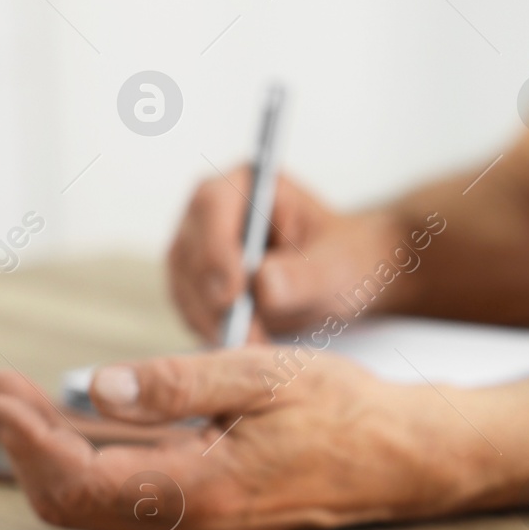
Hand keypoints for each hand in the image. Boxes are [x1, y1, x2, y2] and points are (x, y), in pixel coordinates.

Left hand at [0, 350, 491, 529]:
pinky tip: (91, 417)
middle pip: (75, 501)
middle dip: (27, 448)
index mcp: (201, 489)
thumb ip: (176, 383)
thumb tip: (98, 386)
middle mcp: (193, 523)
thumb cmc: (346, 412)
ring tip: (26, 399)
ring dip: (58, 452)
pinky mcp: (212, 514)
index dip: (27, 442)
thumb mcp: (263, 376)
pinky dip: (99, 458)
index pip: (79, 480)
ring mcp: (201, 525)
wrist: (404, 456)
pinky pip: (135, 495)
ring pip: (100, 500)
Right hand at [167, 170, 408, 343]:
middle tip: (247, 337)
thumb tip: (263, 285)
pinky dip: (214, 332)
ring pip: (183, 285)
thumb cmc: (345, 259)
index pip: (213, 205)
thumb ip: (305, 274)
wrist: (343, 278)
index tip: (233, 295)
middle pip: (190, 250)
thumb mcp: (337, 266)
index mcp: (249, 183)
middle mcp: (212, 210)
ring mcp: (197, 247)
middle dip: (215, 298)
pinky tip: (248, 345)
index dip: (216, 250)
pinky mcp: (193, 283)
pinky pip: (190, 310)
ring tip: (257, 346)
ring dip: (214, 322)